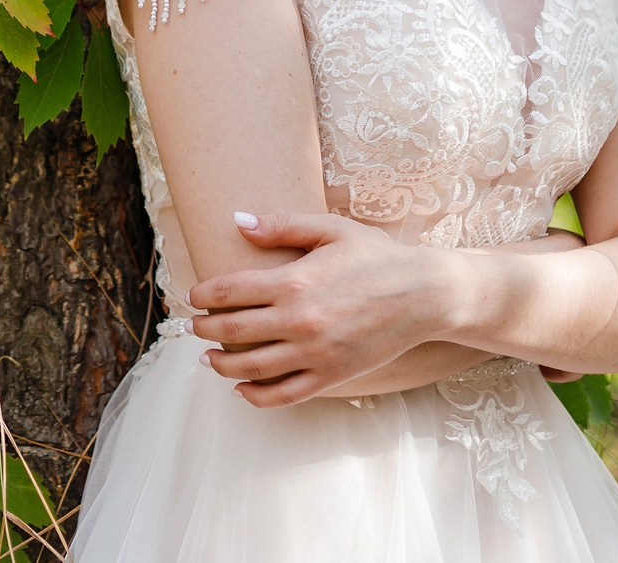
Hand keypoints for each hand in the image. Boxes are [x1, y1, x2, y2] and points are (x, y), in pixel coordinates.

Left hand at [186, 211, 459, 407]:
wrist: (425, 294)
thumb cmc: (377, 257)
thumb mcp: (331, 229)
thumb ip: (282, 225)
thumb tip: (238, 221)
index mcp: (295, 281)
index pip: (229, 291)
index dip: (203, 295)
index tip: (193, 296)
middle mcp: (300, 320)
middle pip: (232, 330)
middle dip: (204, 328)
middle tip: (192, 326)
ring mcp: (315, 353)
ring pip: (251, 368)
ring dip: (220, 364)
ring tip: (207, 357)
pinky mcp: (332, 377)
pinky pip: (283, 395)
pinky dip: (255, 395)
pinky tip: (241, 388)